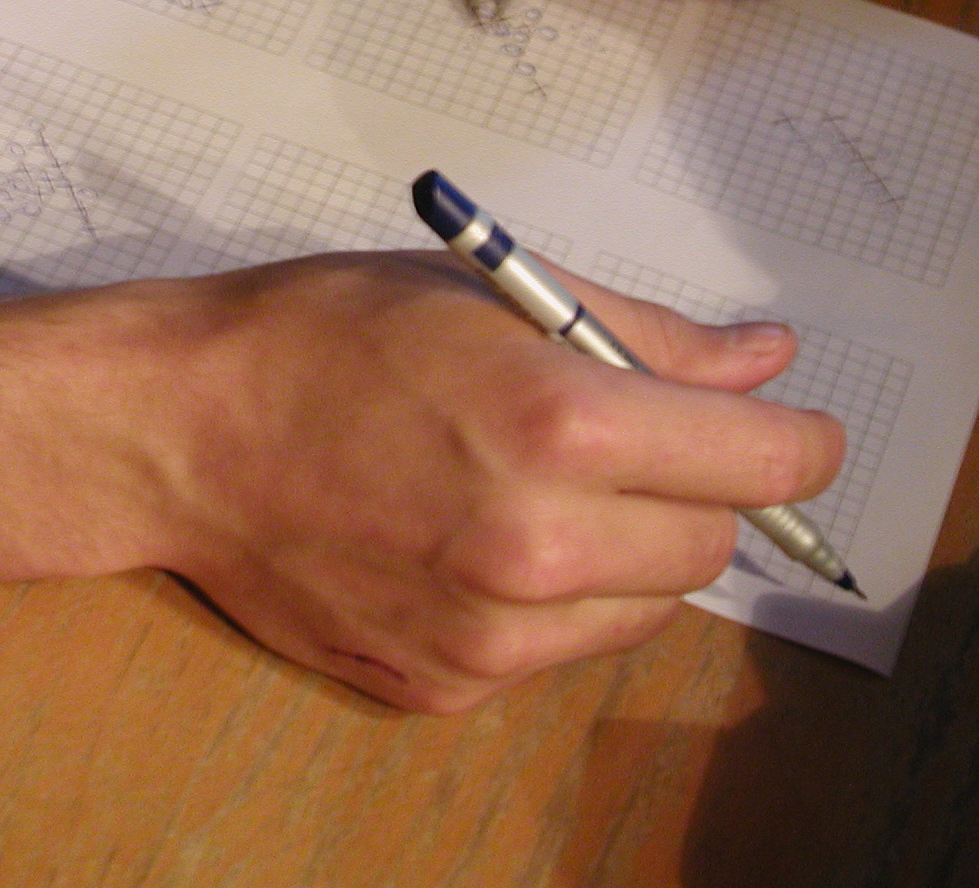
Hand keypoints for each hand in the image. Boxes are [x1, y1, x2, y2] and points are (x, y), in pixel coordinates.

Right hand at [120, 252, 843, 712]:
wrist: (180, 431)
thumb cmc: (329, 334)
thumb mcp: (496, 293)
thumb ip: (651, 334)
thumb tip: (767, 361)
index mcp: (561, 425)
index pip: (761, 464)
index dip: (798, 443)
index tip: (796, 432)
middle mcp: (538, 545)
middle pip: (712, 545)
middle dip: (700, 489)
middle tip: (635, 441)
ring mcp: (490, 633)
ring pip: (644, 607)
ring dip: (630, 549)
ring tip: (539, 486)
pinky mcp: (446, 684)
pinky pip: (558, 651)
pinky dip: (554, 600)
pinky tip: (477, 538)